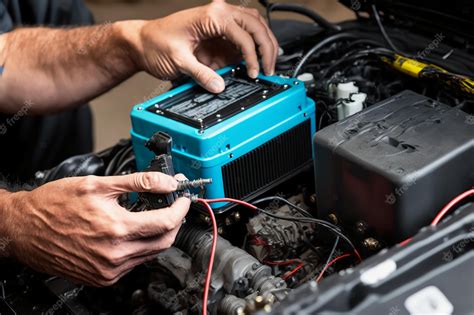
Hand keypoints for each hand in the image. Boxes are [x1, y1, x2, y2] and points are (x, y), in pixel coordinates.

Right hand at [1, 172, 189, 285]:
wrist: (25, 228)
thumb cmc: (54, 205)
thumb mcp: (98, 184)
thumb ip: (139, 182)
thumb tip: (167, 182)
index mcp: (116, 229)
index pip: (166, 223)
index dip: (180, 209)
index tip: (183, 199)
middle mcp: (115, 255)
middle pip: (164, 241)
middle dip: (174, 222)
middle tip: (172, 206)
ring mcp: (109, 270)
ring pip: (151, 254)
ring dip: (159, 235)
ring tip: (153, 216)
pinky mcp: (102, 278)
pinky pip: (135, 263)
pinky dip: (142, 247)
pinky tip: (135, 232)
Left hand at [123, 2, 277, 92]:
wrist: (143, 42)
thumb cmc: (156, 43)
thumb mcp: (178, 61)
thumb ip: (201, 74)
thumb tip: (220, 86)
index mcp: (212, 15)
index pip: (244, 34)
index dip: (253, 56)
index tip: (253, 73)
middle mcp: (219, 13)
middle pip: (257, 25)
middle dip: (267, 48)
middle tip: (270, 69)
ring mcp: (221, 22)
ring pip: (256, 26)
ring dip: (265, 44)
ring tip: (269, 65)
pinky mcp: (220, 33)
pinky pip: (245, 36)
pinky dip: (255, 48)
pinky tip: (257, 62)